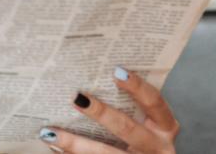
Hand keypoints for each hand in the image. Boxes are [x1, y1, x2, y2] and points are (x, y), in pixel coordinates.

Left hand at [38, 67, 179, 152]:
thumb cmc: (141, 138)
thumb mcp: (143, 122)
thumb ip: (127, 105)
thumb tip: (87, 78)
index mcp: (165, 127)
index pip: (155, 102)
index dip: (138, 87)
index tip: (117, 71)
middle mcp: (157, 146)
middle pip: (127, 128)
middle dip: (101, 113)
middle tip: (76, 98)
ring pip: (106, 153)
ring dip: (76, 144)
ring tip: (51, 134)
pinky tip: (54, 146)